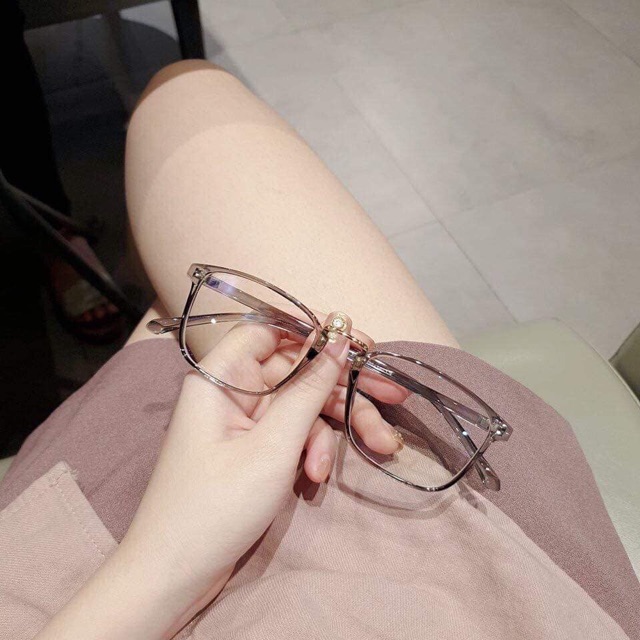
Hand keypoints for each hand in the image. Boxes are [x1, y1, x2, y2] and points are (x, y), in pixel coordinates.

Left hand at [36, 319, 404, 639]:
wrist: (174, 575)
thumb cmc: (218, 505)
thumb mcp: (273, 445)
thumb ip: (309, 389)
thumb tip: (340, 339)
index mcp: (223, 375)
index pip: (271, 329)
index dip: (315, 329)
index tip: (360, 342)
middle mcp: (233, 390)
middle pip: (297, 370)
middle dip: (345, 386)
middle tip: (394, 396)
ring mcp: (244, 421)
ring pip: (301, 405)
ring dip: (335, 427)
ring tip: (381, 446)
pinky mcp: (254, 448)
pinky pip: (292, 433)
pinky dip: (311, 450)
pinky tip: (317, 478)